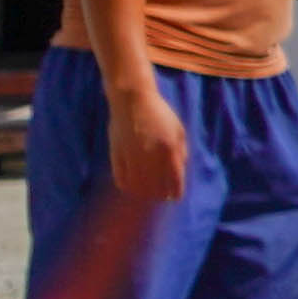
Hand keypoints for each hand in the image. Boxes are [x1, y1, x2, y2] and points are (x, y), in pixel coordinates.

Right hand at [110, 82, 192, 201]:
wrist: (132, 100)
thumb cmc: (159, 114)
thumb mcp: (178, 130)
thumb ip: (181, 152)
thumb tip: (179, 174)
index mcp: (169, 149)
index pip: (174, 181)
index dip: (175, 193)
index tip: (174, 197)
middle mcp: (151, 155)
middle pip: (155, 188)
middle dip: (159, 195)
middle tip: (160, 197)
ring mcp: (132, 156)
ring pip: (137, 187)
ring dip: (143, 194)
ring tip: (146, 194)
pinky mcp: (116, 154)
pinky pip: (120, 179)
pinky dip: (127, 186)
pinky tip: (132, 187)